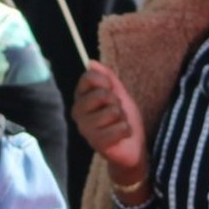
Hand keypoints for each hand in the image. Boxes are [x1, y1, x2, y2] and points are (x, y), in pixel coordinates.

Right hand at [70, 62, 148, 185]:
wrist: (131, 147)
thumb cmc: (123, 119)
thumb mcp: (118, 94)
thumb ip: (107, 77)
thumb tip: (91, 62)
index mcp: (81, 98)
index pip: (89, 78)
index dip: (106, 83)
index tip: (111, 92)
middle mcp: (77, 112)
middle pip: (102, 94)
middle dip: (117, 103)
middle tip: (116, 114)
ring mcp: (85, 128)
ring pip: (113, 111)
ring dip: (123, 119)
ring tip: (118, 125)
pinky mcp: (96, 142)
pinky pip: (120, 127)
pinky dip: (126, 131)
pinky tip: (121, 137)